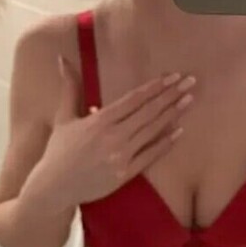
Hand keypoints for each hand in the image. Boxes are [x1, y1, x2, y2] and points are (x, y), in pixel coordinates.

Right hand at [25, 57, 194, 209]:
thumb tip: (62, 59)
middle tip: (190, 81)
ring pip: (152, 131)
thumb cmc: (58, 151)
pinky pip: (150, 156)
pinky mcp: (125, 174)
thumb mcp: (63, 117)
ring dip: (172, 114)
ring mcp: (121, 156)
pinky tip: (179, 132)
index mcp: (99, 120)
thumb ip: (69, 88)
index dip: (155, 86)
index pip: (134, 99)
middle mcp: (113, 136)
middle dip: (171, 95)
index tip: (172, 76)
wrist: (54, 187)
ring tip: (189, 100)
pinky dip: (165, 144)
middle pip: (148, 112)